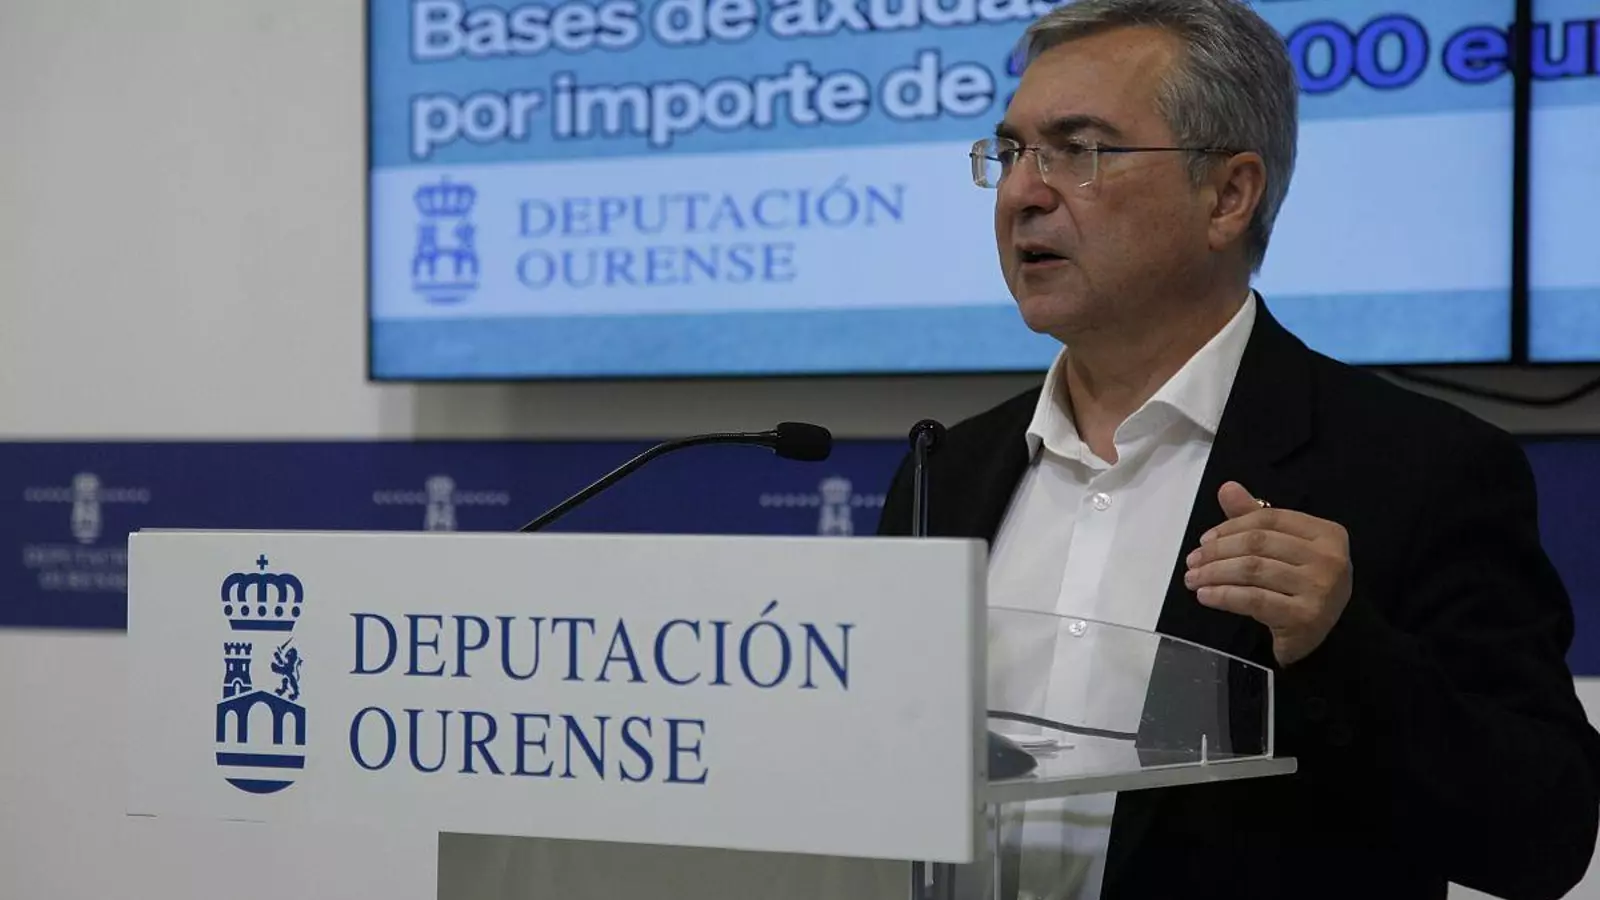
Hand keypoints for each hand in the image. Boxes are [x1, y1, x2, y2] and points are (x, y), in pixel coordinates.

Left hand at [1184, 481, 1352, 666]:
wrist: (1323, 637)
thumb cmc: (1301, 587)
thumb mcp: (1283, 548)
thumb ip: (1255, 518)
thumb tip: (1226, 488)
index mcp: (1327, 533)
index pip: (1268, 519)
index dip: (1231, 526)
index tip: (1204, 540)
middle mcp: (1330, 558)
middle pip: (1258, 543)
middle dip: (1217, 551)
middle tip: (1192, 562)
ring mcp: (1320, 588)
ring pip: (1252, 570)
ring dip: (1214, 573)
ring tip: (1193, 579)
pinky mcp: (1305, 617)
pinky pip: (1253, 599)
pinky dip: (1224, 596)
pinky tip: (1206, 596)